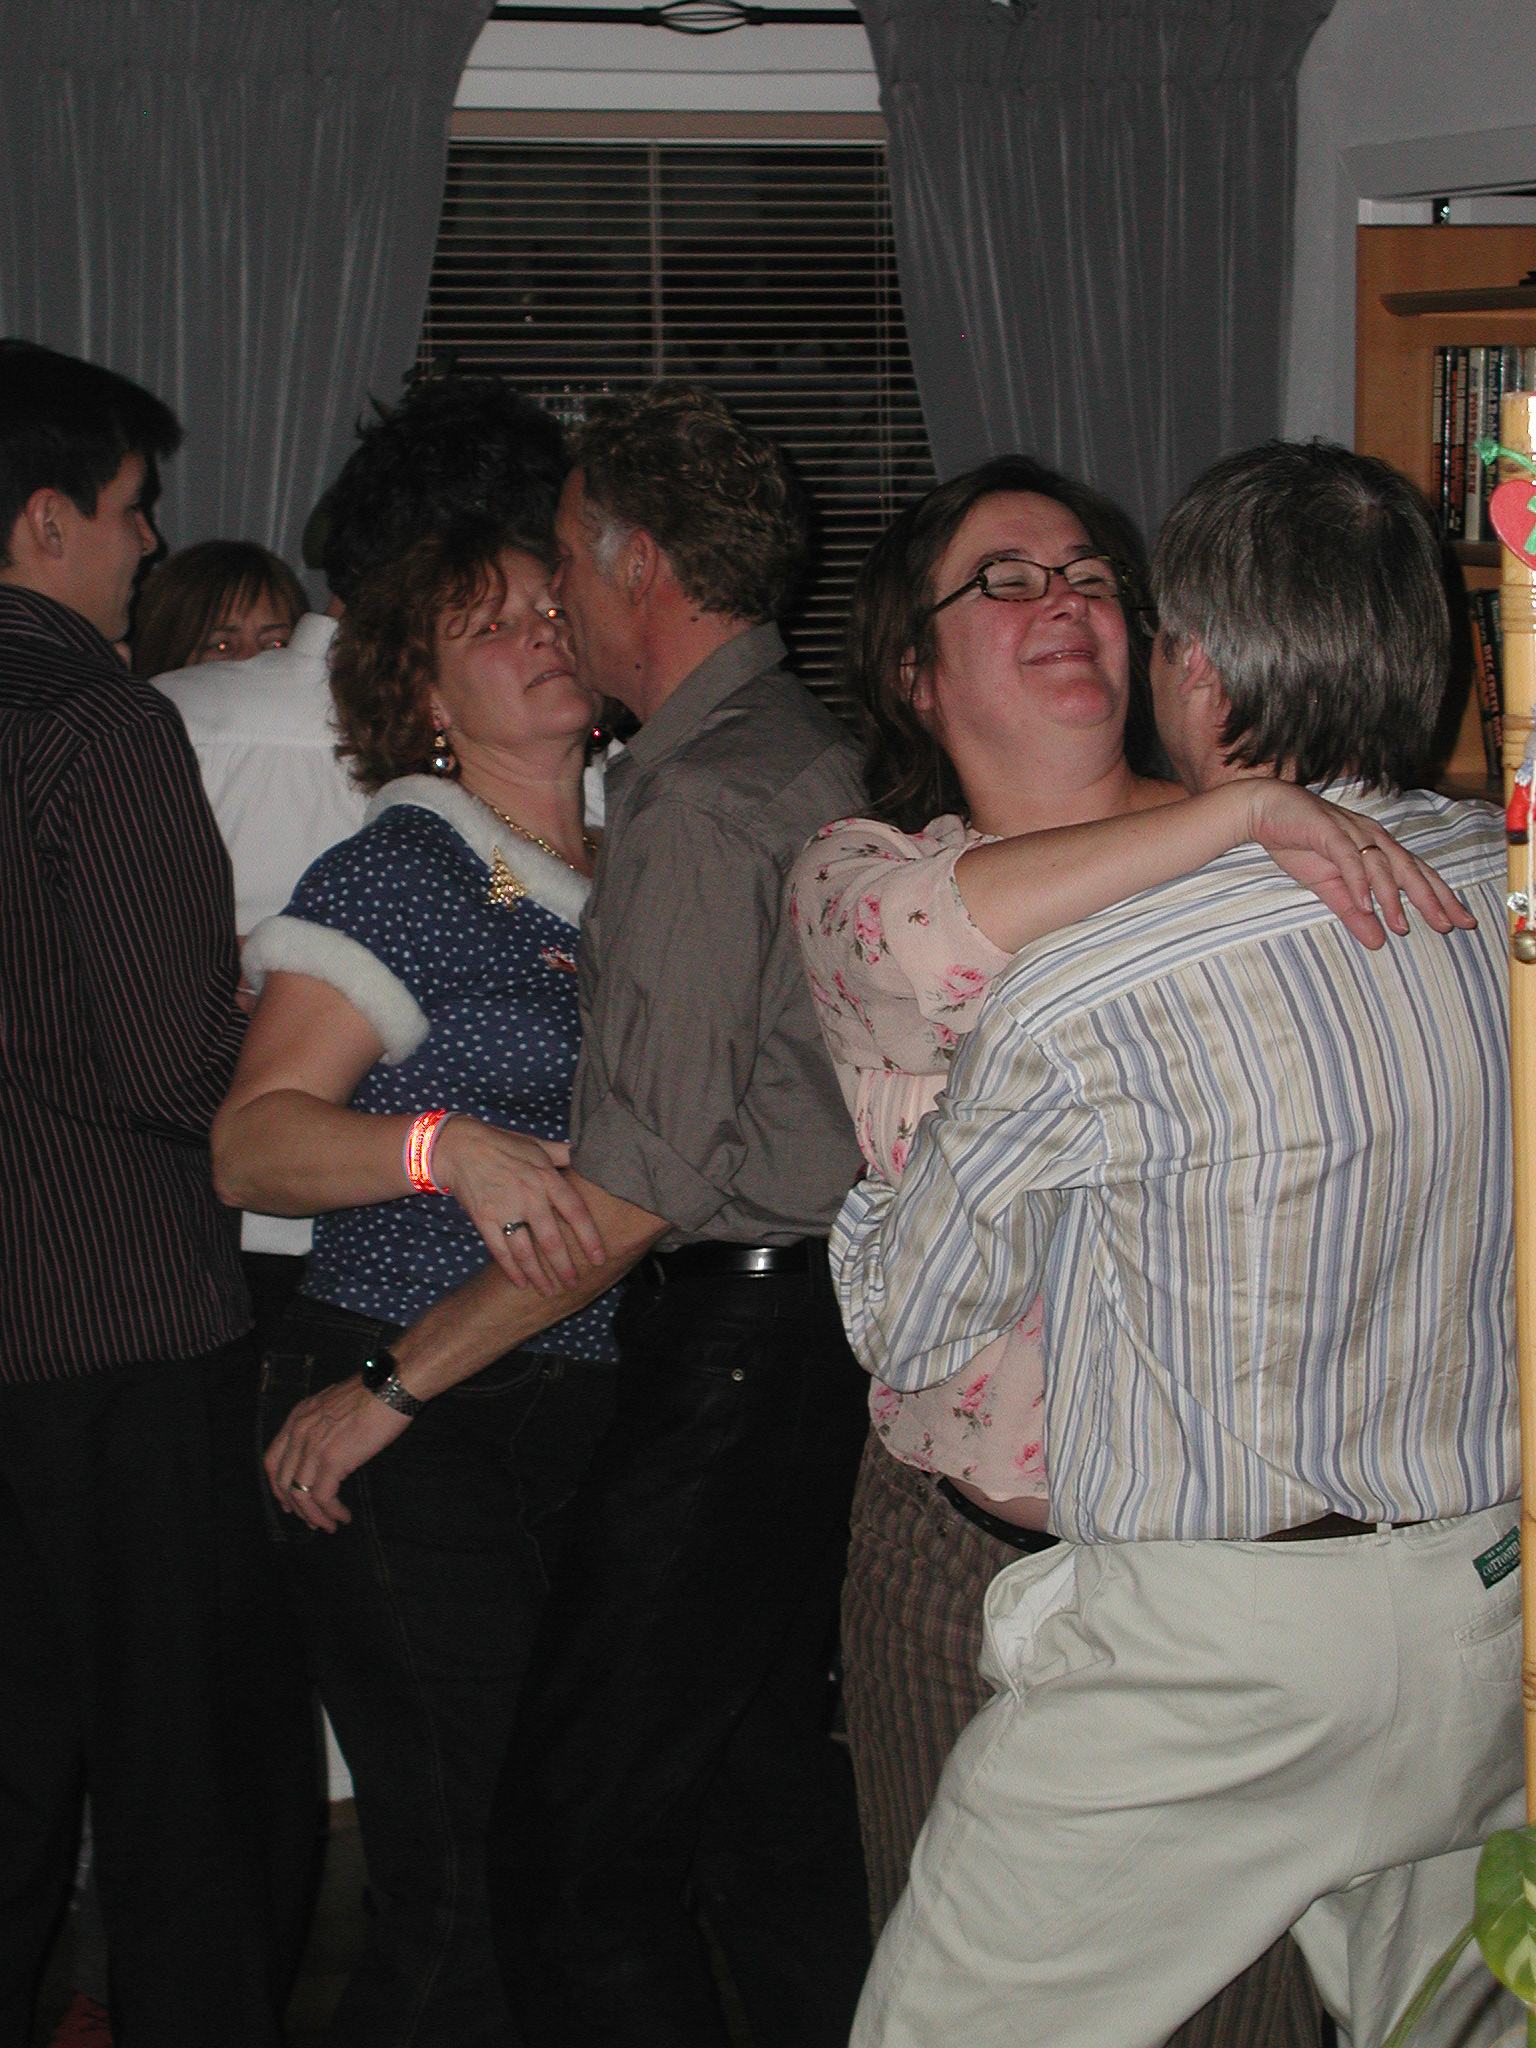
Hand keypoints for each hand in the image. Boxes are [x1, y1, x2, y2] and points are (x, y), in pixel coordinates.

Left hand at [263, 1374, 408, 1532]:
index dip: (278, 1486)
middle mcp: (299, 1432)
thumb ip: (323, 1422)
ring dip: (314, 1516)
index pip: (273, 1460)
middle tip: (311, 1521)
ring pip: (301, 1495)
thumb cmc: (375, 1391)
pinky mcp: (333, 1460)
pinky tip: (343, 1516)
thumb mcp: (335, 1402)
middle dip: (296, 1507)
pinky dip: (331, 1512)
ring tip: (329, 1525)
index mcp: (299, 1417)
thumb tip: (329, 1445)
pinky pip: (323, 1497)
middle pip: (284, 1482)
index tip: (288, 1502)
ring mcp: (314, 1446)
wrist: (393, 1385)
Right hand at [430, 1118, 608, 1291]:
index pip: (575, 1211)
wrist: (460, 1146)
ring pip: (525, 1251)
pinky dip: (511, 1270)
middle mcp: (528, 1195)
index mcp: (546, 1177)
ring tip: (550, 1292)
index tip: (599, 1259)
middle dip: (565, 1267)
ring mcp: (504, 1209)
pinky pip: (500, 1251)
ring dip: (539, 1275)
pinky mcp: (484, 1219)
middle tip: (574, 1284)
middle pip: (551, 1240)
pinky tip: (522, 1284)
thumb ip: (564, 1155)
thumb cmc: (504, 1144)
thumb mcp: (538, 1145)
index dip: (590, 1237)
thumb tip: (589, 1156)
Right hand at [1244, 783, 1475, 949]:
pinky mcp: (1328, 831)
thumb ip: (1353, 913)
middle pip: (1410, 870)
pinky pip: (1348, 858)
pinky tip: (1364, 904)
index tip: (1461, 922)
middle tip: (1448, 925)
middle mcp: (1373, 838)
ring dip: (1392, 897)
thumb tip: (1377, 942)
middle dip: (1431, 898)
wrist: (1266, 811)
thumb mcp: (1329, 888)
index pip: (1417, 875)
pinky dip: (1358, 880)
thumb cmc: (1301, 844)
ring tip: (1401, 926)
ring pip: (1381, 866)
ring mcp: (1352, 833)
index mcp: (1378, 849)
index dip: (1440, 897)